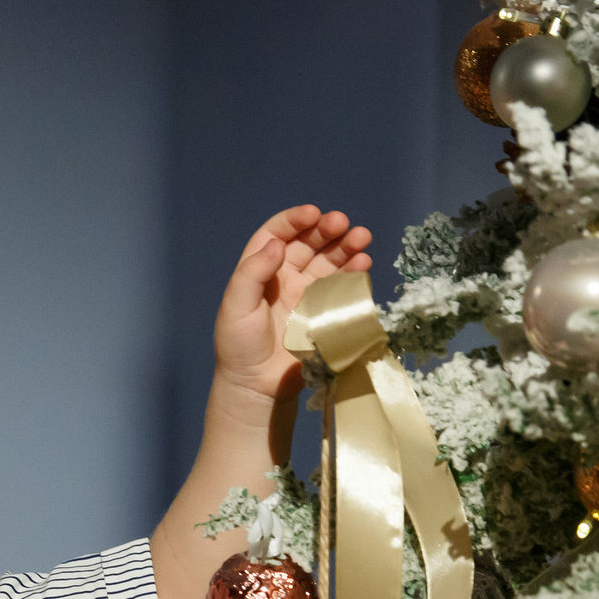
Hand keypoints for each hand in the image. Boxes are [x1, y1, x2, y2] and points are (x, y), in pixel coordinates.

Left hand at [213, 205, 374, 402]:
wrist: (257, 385)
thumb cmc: (239, 345)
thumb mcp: (235, 306)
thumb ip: (252, 273)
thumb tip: (277, 244)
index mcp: (261, 268)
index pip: (278, 234)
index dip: (294, 220)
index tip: (312, 214)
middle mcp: (286, 275)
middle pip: (309, 243)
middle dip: (326, 229)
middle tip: (342, 223)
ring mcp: (308, 292)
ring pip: (330, 260)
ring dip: (347, 246)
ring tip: (362, 237)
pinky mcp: (325, 311)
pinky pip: (343, 286)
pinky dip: (355, 272)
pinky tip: (363, 262)